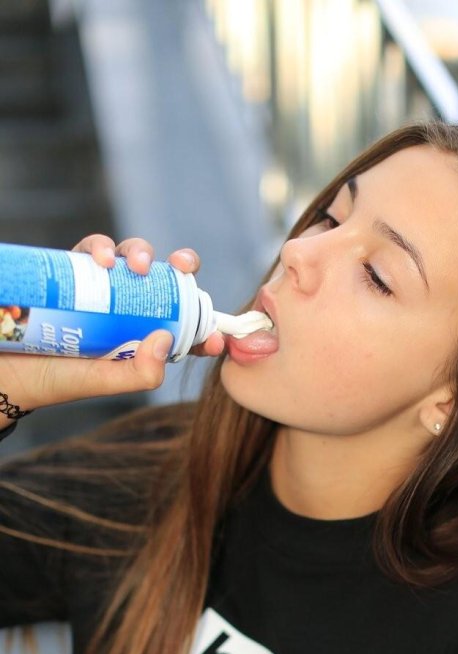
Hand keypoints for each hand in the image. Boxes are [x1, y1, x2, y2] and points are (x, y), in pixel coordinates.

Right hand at [0, 234, 225, 420]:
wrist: (8, 369)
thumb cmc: (57, 380)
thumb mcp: (104, 382)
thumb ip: (140, 373)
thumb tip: (166, 337)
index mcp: (142, 337)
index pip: (183, 326)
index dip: (205, 327)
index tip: (217, 337)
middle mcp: (126, 310)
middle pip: (163, 281)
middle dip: (180, 268)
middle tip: (182, 268)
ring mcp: (101, 290)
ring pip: (131, 258)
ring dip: (141, 251)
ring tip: (138, 264)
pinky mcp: (74, 273)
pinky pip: (93, 250)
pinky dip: (102, 246)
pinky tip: (102, 260)